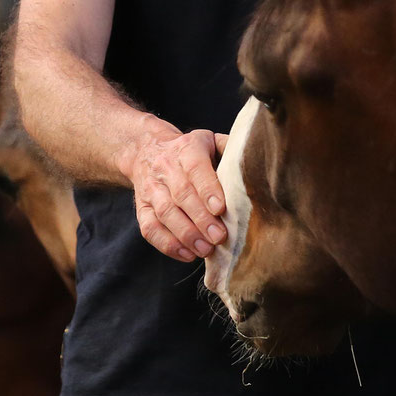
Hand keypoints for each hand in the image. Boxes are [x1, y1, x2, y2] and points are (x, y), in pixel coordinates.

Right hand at [124, 121, 228, 261]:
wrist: (147, 151)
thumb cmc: (189, 152)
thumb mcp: (210, 141)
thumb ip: (230, 150)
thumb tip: (253, 167)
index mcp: (187, 148)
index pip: (196, 168)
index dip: (208, 189)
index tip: (221, 209)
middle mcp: (165, 167)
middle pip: (181, 194)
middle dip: (201, 219)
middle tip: (219, 237)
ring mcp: (150, 189)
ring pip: (165, 213)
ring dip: (186, 235)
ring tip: (205, 250)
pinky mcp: (141, 208)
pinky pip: (150, 228)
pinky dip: (168, 244)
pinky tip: (187, 254)